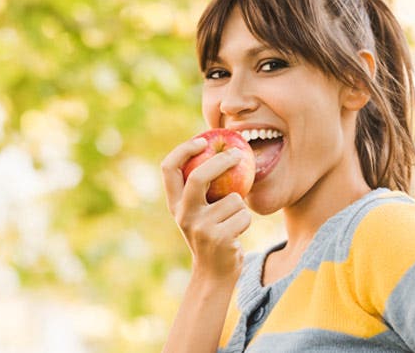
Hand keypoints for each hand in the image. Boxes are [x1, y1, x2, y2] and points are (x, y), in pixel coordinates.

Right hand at [161, 137, 251, 280]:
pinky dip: (246, 221)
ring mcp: (200, 227)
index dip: (183, 150)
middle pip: (199, 176)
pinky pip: (244, 215)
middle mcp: (183, 214)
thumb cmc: (211, 235)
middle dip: (221, 161)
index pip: (168, 168)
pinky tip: (236, 234)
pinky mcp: (220, 238)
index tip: (202, 141)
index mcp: (174, 204)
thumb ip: (201, 189)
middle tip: (238, 154)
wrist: (214, 274)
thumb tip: (222, 150)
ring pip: (233, 199)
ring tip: (232, 223)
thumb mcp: (198, 212)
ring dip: (240, 207)